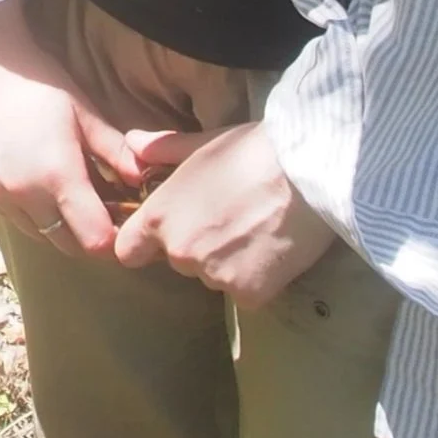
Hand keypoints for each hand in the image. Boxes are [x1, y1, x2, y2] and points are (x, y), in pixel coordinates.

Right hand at [0, 0, 147, 257]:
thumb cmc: (39, 81)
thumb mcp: (83, 111)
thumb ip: (115, 150)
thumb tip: (143, 179)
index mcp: (58, 176)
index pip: (94, 240)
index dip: (113, 240)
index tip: (120, 224)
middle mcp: (23, 194)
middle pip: (65, 245)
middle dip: (85, 236)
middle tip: (95, 213)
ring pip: (35, 234)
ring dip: (54, 226)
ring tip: (61, 196)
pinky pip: (8, 215)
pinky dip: (24, 210)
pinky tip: (28, 182)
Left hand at [111, 122, 336, 303]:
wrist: (309, 174)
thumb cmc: (253, 150)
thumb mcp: (203, 143)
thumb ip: (163, 149)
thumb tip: (132, 143)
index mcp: (160, 217)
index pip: (128, 250)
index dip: (144, 244)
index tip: (166, 234)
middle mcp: (180, 252)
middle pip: (178, 261)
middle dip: (198, 245)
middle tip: (231, 217)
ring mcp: (213, 276)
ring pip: (213, 275)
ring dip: (228, 262)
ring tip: (257, 228)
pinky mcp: (248, 294)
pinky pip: (245, 291)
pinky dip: (257, 277)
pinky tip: (274, 248)